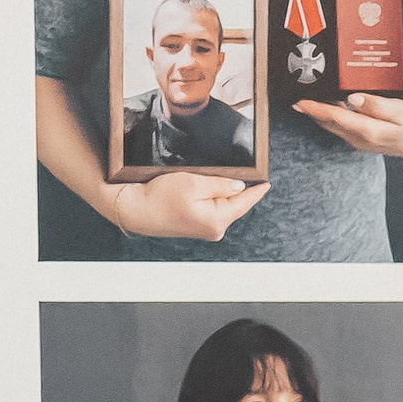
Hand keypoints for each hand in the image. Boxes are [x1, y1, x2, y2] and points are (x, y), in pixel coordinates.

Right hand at [114, 168, 270, 244]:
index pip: (245, 202)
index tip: (267, 182)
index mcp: (218, 220)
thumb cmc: (160, 197)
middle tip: (245, 172)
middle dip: (238, 189)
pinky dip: (213, 198)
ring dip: (223, 192)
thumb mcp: (194, 183)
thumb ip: (221, 184)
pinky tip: (208, 189)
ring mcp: (206, 229)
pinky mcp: (197, 226)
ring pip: (223, 206)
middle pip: (235, 204)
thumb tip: (239, 185)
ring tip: (219, 178)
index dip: (256, 190)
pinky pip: (213, 209)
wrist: (135, 210)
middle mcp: (215, 229)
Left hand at [295, 92, 402, 157]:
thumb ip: (377, 105)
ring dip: (316, 115)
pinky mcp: (356, 140)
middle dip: (310, 112)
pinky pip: (337, 128)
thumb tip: (354, 98)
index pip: (337, 117)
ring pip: (331, 127)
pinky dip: (326, 118)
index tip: (301, 101)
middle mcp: (359, 139)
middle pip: (329, 123)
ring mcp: (356, 141)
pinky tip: (320, 109)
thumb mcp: (400, 112)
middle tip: (293, 99)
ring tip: (301, 103)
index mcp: (369, 131)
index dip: (317, 109)